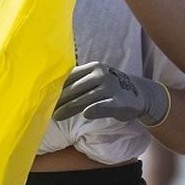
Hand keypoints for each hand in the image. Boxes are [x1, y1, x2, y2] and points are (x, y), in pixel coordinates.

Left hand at [53, 61, 170, 126]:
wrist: (139, 94)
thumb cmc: (111, 87)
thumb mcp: (96, 78)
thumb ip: (79, 82)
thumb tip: (54, 90)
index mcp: (93, 67)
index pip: (71, 78)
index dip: (57, 89)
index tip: (45, 98)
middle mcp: (101, 74)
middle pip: (75, 89)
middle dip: (60, 101)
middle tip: (47, 110)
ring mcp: (110, 87)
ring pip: (85, 98)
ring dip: (69, 108)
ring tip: (57, 116)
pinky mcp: (118, 101)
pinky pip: (103, 105)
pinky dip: (94, 109)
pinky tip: (85, 114)